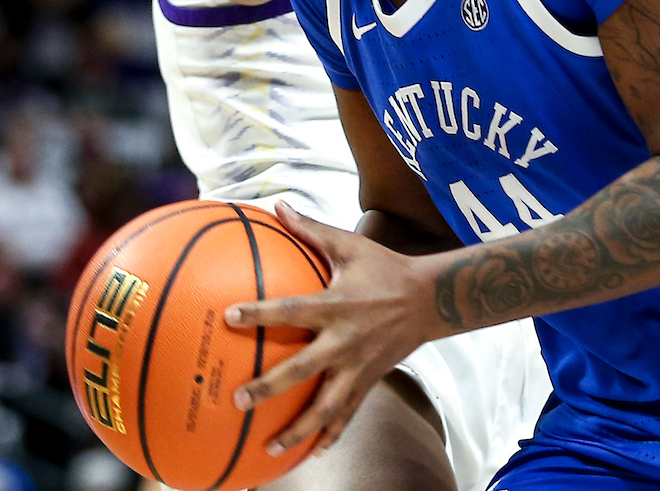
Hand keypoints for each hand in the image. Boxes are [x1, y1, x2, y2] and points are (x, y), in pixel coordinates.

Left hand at [224, 202, 434, 455]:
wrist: (430, 298)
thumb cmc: (385, 267)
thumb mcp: (351, 245)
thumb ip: (312, 229)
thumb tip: (278, 206)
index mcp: (336, 305)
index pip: (292, 309)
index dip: (261, 312)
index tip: (229, 316)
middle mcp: (345, 340)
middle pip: (302, 369)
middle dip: (270, 387)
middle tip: (239, 400)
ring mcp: (358, 366)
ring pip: (326, 406)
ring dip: (298, 430)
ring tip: (270, 450)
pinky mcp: (369, 380)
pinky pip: (348, 414)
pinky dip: (331, 435)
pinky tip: (311, 453)